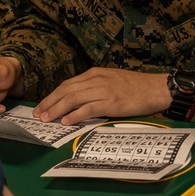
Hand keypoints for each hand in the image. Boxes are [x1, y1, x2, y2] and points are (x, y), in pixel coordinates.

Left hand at [33, 68, 171, 124]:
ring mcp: (103, 90)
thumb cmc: (136, 87)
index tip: (43, 105)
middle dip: (49, 102)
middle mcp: (96, 79)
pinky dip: (75, 115)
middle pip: (66, 90)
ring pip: (73, 98)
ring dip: (57, 109)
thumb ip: (96, 87)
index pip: (68, 84)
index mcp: (95, 73)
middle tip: (38, 114)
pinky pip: (88, 108)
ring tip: (47, 119)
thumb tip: (79, 99)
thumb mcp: (112, 80)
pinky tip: (66, 121)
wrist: (156, 88)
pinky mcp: (111, 102)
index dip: (53, 95)